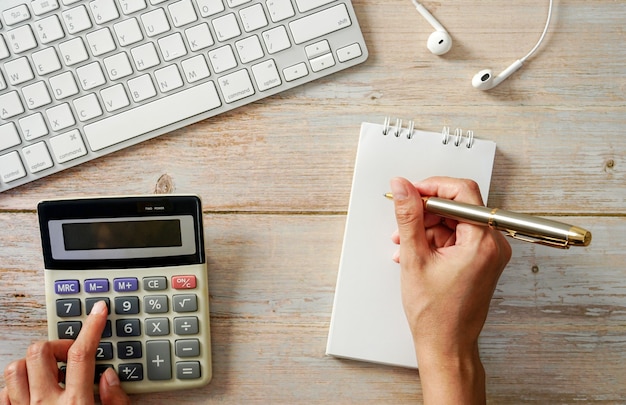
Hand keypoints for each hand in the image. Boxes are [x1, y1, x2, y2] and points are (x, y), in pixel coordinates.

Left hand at [1, 301, 129, 404]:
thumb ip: (116, 400)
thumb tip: (110, 375)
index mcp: (76, 403)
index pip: (81, 353)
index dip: (92, 326)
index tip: (98, 310)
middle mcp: (45, 403)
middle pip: (41, 353)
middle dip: (58, 346)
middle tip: (70, 355)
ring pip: (16, 368)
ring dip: (33, 364)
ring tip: (50, 371)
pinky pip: (4, 392)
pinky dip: (18, 385)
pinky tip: (33, 388)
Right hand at [390, 176, 510, 404]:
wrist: (447, 346)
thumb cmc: (436, 315)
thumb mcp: (414, 258)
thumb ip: (409, 217)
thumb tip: (403, 188)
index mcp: (483, 242)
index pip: (462, 192)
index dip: (432, 187)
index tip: (412, 192)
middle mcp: (493, 245)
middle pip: (458, 207)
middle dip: (426, 212)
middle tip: (404, 222)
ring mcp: (488, 254)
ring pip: (455, 222)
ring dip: (427, 228)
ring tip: (404, 244)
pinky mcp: (481, 261)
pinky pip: (457, 238)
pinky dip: (435, 241)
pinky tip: (415, 253)